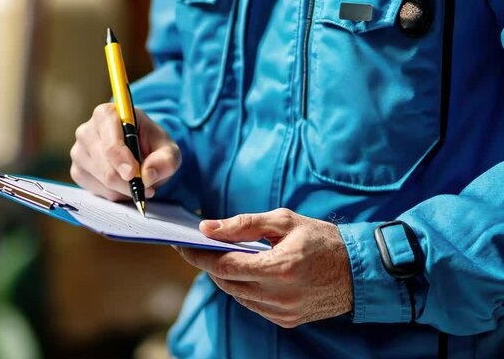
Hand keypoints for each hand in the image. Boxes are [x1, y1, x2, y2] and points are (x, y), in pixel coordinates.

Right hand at [70, 103, 180, 200]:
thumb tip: (147, 176)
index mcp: (107, 114)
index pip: (110, 142)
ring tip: (137, 182)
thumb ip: (164, 161)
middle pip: (105, 166)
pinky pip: (96, 190)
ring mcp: (78, 151)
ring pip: (102, 180)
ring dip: (124, 188)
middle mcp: (87, 130)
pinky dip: (114, 193)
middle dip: (127, 181)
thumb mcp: (168, 151)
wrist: (141, 153)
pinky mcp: (77, 170)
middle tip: (146, 187)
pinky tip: (123, 185)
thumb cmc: (153, 146)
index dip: (121, 159)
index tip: (133, 173)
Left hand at [175, 208, 352, 327]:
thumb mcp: (284, 221)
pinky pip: (251, 304)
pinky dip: (242, 288)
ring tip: (219, 257)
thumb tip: (206, 228)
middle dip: (208, 264)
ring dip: (224, 276)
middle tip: (198, 247)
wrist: (360, 271)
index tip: (182, 244)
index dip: (199, 255)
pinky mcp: (286, 321)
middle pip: (226, 282)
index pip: (225, 265)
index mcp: (280, 268)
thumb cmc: (322, 239)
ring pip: (236, 295)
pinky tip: (243, 272)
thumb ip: (243, 225)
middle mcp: (280, 296)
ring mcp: (283, 312)